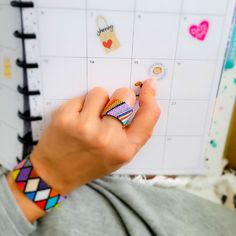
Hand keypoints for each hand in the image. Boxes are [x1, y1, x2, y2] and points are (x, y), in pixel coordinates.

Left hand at [30, 78, 159, 194]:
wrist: (55, 173)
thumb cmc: (90, 162)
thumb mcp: (119, 156)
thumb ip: (133, 132)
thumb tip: (141, 100)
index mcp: (124, 149)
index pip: (148, 115)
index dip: (150, 97)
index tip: (148, 86)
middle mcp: (106, 138)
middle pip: (124, 95)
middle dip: (119, 98)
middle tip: (108, 112)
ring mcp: (85, 127)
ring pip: (100, 92)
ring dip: (96, 102)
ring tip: (88, 118)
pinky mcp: (65, 117)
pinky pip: (81, 96)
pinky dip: (80, 105)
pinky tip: (74, 120)